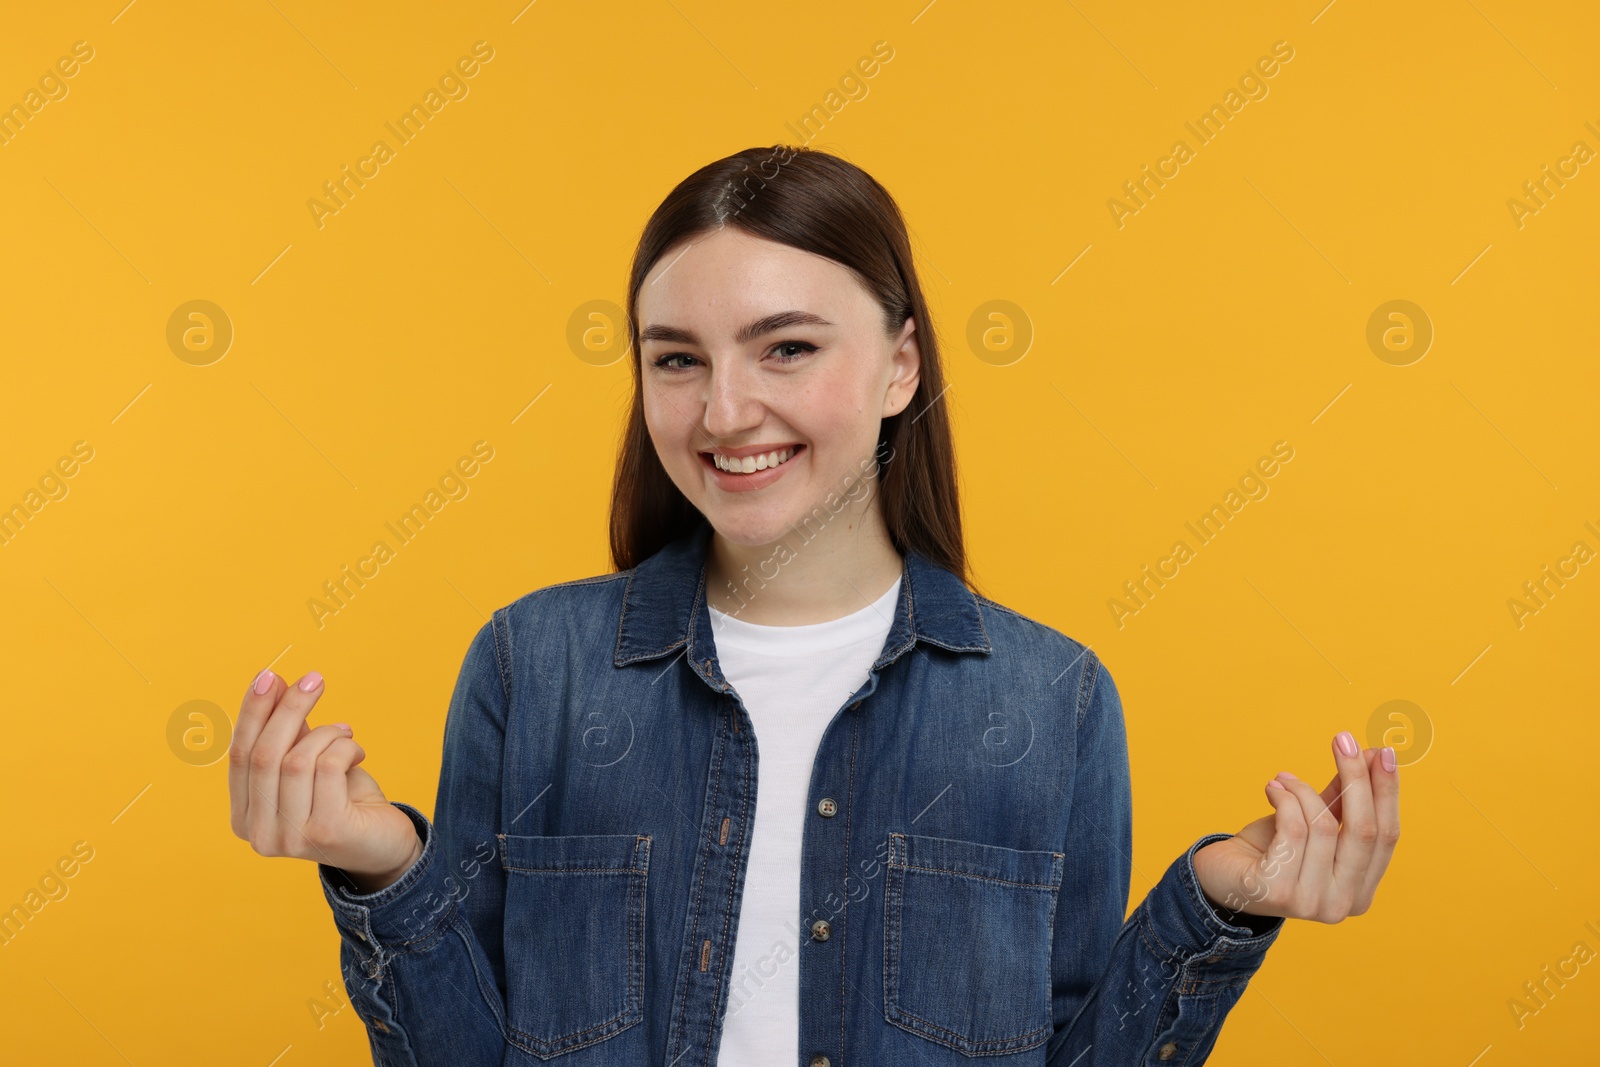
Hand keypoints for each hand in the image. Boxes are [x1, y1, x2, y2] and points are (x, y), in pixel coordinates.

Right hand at [228, 668, 421, 888]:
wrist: (384, 845)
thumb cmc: (342, 800)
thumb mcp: (308, 763)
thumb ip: (287, 732)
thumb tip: (272, 682)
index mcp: (244, 817)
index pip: (239, 754)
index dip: (252, 713)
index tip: (270, 675)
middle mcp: (258, 834)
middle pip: (264, 755)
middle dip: (288, 709)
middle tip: (314, 680)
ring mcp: (290, 838)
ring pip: (297, 760)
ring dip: (326, 733)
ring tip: (344, 732)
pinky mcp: (326, 832)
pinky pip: (328, 767)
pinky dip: (344, 747)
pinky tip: (357, 752)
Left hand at [1193, 731, 1399, 922]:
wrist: (1221, 876)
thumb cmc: (1272, 850)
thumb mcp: (1314, 824)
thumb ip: (1344, 799)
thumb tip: (1374, 755)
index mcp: (1361, 892)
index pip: (1387, 836)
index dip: (1387, 792)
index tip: (1384, 751)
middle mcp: (1342, 904)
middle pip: (1363, 831)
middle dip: (1357, 778)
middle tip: (1344, 739)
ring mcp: (1311, 903)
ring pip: (1323, 826)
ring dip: (1302, 790)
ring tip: (1283, 779)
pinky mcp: (1277, 892)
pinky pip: (1292, 829)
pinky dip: (1284, 798)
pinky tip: (1271, 788)